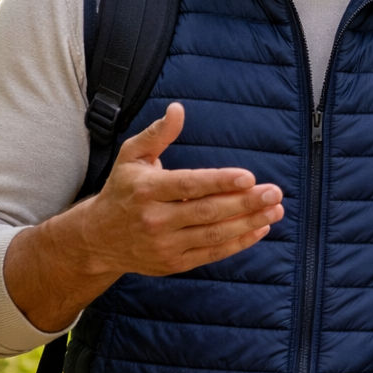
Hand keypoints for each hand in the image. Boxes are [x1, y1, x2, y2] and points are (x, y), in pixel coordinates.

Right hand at [5, 102, 282, 330]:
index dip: (220, 182)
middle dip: (245, 202)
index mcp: (146, 190)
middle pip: (207, 211)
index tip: (248, 176)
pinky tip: (260, 229)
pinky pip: (212, 254)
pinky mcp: (173, 263)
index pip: (188, 185)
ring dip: (249, 223)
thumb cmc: (122, 190)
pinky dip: (238, 243)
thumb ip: (157, 134)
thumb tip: (178, 109)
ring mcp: (164, 245)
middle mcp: (154, 219)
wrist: (97, 239)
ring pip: (214, 235)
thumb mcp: (132, 157)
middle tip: (274, 192)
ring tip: (275, 210)